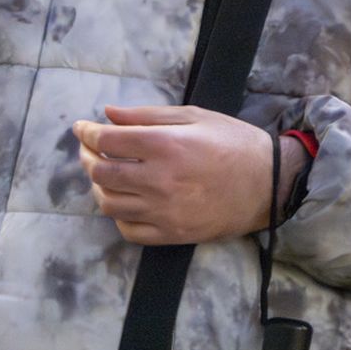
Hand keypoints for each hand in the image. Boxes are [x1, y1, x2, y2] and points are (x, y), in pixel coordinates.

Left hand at [71, 105, 305, 245]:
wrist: (269, 183)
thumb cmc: (234, 142)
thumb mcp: (195, 116)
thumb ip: (149, 115)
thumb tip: (108, 115)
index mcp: (165, 146)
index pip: (106, 141)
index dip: (86, 133)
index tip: (81, 128)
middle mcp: (158, 180)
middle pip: (101, 172)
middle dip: (87, 157)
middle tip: (89, 149)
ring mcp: (163, 212)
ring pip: (108, 203)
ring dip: (98, 187)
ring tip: (104, 174)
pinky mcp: (171, 234)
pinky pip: (128, 230)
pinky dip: (117, 215)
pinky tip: (123, 200)